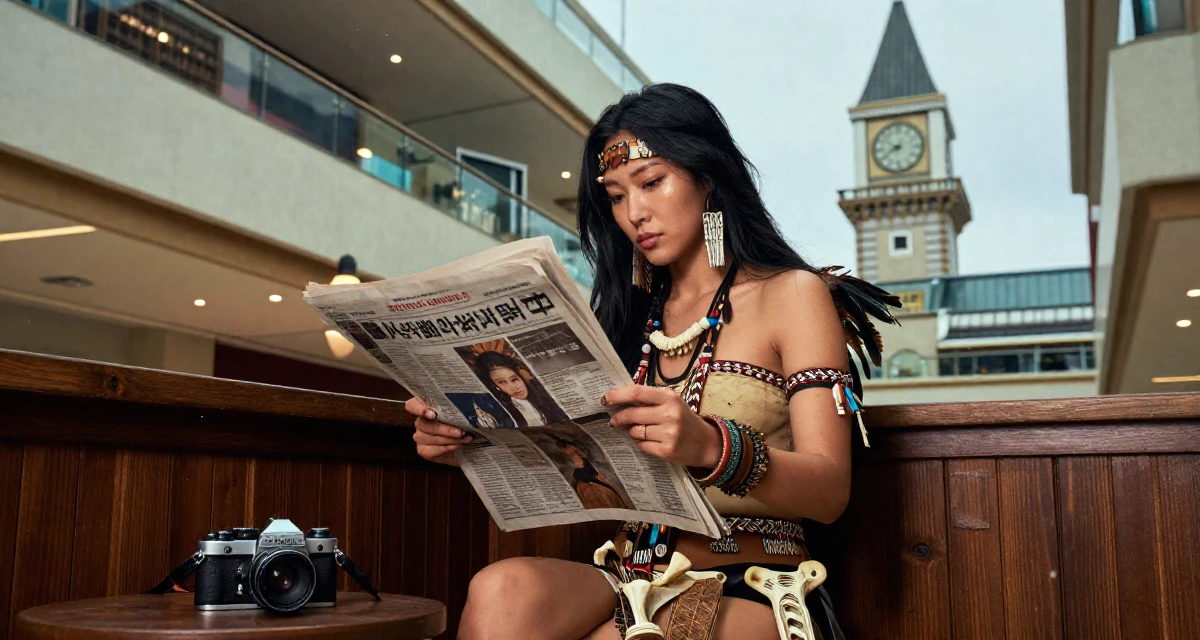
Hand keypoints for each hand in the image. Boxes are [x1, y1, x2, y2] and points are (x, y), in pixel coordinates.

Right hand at [405, 397, 471, 466]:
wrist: (466, 446)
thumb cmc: (463, 425)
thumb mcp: (461, 416)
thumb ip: (456, 410)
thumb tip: (464, 408)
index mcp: (426, 407)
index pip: (412, 405)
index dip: (419, 409)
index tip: (433, 414)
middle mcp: (420, 421)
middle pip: (424, 424)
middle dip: (445, 429)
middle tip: (461, 432)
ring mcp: (419, 436)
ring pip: (430, 438)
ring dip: (450, 439)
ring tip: (465, 439)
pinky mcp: (422, 450)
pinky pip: (432, 450)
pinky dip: (446, 448)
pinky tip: (457, 446)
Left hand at [604, 385, 721, 468]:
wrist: (706, 443)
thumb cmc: (684, 419)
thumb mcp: (672, 403)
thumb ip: (650, 400)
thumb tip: (619, 399)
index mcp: (670, 397)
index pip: (637, 393)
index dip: (618, 395)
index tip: (605, 399)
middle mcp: (670, 414)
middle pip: (632, 414)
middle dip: (619, 418)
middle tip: (613, 420)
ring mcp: (669, 433)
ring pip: (635, 432)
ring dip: (632, 432)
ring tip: (641, 431)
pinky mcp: (667, 451)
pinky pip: (642, 446)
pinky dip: (642, 443)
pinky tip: (651, 441)